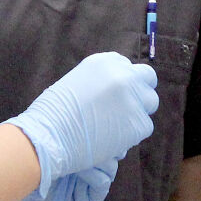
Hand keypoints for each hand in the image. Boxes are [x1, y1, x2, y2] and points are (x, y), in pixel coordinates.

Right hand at [7, 53, 157, 195]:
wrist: (50, 136)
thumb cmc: (53, 114)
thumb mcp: (76, 82)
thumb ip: (100, 82)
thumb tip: (114, 95)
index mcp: (105, 61)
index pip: (127, 67)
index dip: (123, 83)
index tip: (115, 96)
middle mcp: (123, 75)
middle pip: (147, 78)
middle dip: (140, 91)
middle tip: (127, 108)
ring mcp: (133, 98)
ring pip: (150, 103)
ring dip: (138, 112)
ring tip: (117, 126)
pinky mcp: (138, 123)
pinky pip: (144, 127)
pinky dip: (132, 134)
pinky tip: (112, 139)